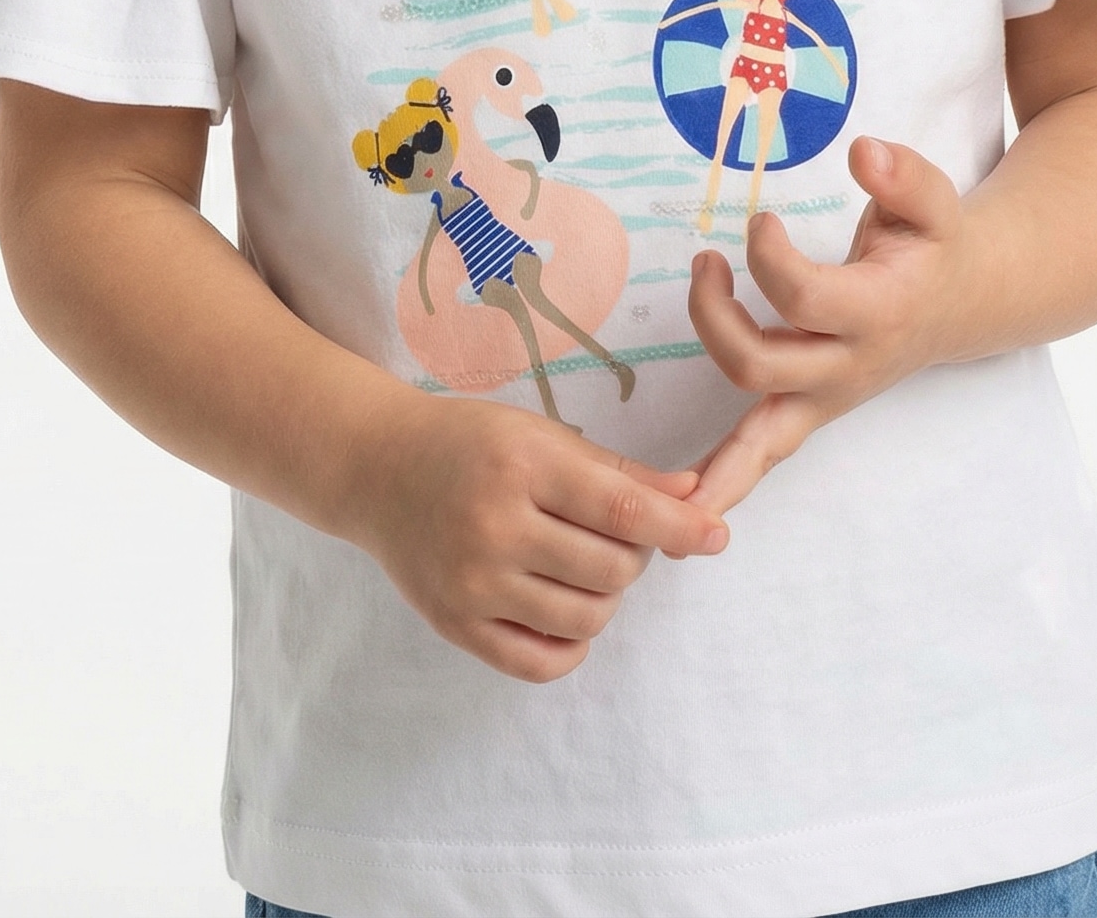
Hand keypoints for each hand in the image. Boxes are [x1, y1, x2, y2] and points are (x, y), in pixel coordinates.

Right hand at [344, 387, 729, 681]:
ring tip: (582, 565)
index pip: (622, 509)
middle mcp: (495, 527)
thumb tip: (692, 494)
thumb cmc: (471, 444)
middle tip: (615, 535)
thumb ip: (618, 471)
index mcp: (523, 466)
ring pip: (586, 618)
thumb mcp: (541, 435)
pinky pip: (542, 661)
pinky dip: (572, 644)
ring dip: (605, 597)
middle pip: (612, 570)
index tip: (717, 536)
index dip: (679, 526)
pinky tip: (564, 609)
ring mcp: (473, 583)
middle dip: (634, 557)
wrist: (378, 469)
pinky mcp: (456, 625)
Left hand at [687, 135, 971, 513]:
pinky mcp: (811, 409)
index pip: (802, 295)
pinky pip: (764, 456)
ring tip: (698, 294)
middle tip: (707, 261)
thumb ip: (905, 177)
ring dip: (707, 367)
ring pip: (757, 431)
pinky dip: (727, 484)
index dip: (768, 255)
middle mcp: (849, 366)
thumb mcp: (934, 202)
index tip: (760, 219)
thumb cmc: (935, 246)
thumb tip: (864, 153)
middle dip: (714, 315)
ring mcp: (828, 396)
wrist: (962, 302)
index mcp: (878, 312)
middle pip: (760, 365)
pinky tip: (687, 507)